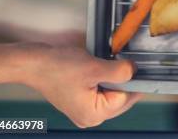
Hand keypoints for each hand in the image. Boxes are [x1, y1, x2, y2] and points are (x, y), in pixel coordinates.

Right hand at [24, 45, 140, 127]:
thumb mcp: (94, 67)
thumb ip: (118, 72)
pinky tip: (102, 65)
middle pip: (119, 98)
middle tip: (131, 61)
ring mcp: (83, 108)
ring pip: (110, 92)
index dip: (135, 81)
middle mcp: (89, 116)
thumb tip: (134, 72)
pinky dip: (104, 77)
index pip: (125, 99)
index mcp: (94, 114)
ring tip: (114, 62)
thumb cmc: (58, 67)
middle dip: (125, 80)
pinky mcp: (78, 98)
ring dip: (114, 77)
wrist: (33, 62)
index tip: (144, 67)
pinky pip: (99, 89)